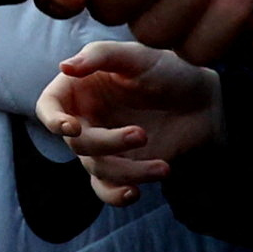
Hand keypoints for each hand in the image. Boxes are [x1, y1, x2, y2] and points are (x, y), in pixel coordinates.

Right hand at [41, 39, 225, 204]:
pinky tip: (135, 193)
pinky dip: (116, 196)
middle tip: (142, 134)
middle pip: (77, 142)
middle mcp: (87, 117)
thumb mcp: (136, 55)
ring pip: (97, 169)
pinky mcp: (123, 168)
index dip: (53, 120)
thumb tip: (65, 67)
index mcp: (81, 87)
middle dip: (108, 143)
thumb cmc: (168, 70)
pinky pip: (107, 189)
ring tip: (162, 167)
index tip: (72, 127)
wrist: (204, 103)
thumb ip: (100, 56)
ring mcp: (104, 146)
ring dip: (126, 171)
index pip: (49, 106)